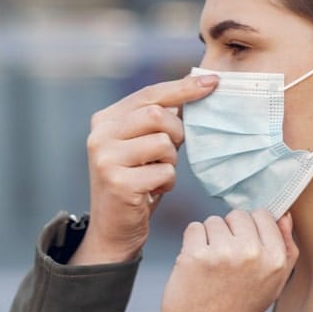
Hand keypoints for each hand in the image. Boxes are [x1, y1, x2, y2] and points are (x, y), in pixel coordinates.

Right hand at [69, 73, 218, 264]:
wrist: (114, 229)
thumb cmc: (136, 182)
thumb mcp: (143, 145)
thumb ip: (160, 120)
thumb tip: (197, 87)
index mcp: (104, 120)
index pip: (149, 94)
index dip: (183, 87)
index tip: (213, 82)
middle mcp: (99, 136)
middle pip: (157, 114)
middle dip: (177, 132)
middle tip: (172, 151)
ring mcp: (106, 159)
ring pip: (163, 143)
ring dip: (171, 162)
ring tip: (156, 174)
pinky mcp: (118, 183)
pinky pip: (165, 172)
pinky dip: (167, 183)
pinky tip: (152, 191)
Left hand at [154, 210, 298, 311]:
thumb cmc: (236, 309)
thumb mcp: (274, 284)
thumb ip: (286, 249)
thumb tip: (285, 216)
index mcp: (276, 260)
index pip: (264, 216)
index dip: (250, 228)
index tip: (243, 244)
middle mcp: (252, 254)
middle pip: (238, 215)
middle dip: (230, 231)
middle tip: (226, 258)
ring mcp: (223, 252)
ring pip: (214, 221)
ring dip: (210, 237)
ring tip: (211, 264)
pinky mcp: (196, 254)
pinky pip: (194, 228)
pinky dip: (192, 242)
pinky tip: (196, 263)